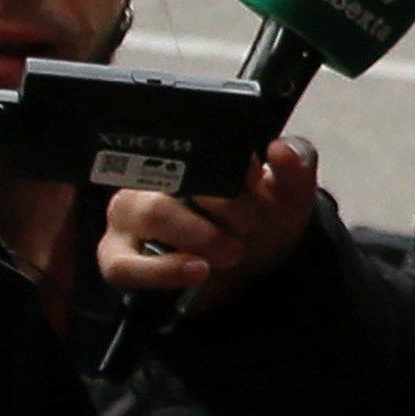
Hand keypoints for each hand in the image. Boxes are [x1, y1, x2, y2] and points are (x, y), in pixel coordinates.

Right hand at [98, 137, 317, 311]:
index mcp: (187, 152)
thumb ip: (295, 167)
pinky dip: (163, 270)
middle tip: (247, 226)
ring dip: (198, 235)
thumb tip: (279, 148)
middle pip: (169, 176)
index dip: (229, 165)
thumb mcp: (289, 195)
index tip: (258, 183)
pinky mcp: (118, 257)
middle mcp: (149, 177)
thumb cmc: (262, 222)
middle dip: (221, 205)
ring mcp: (128, 217)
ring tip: (229, 252)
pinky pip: (123, 265)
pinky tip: (196, 270)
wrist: (255, 271)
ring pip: (149, 213)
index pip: (194, 144)